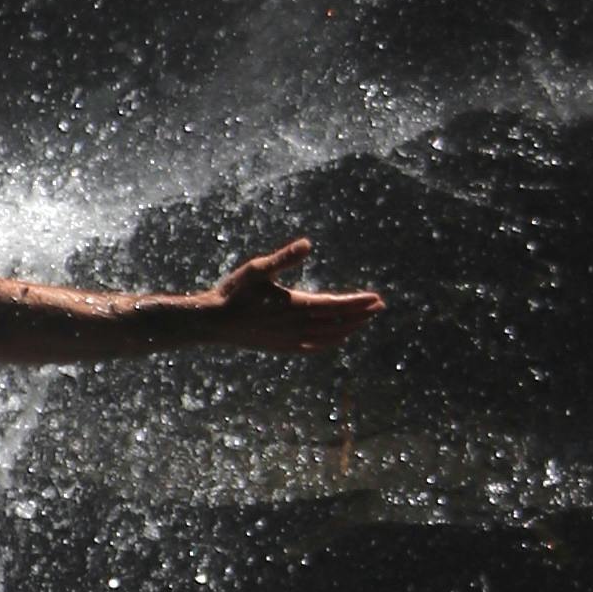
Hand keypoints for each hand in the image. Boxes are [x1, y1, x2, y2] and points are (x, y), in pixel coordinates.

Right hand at [200, 233, 381, 341]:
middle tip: (379, 307)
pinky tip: (335, 339)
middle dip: (360, 315)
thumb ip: (284, 257)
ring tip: (362, 321)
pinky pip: (314, 348)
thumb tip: (308, 243)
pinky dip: (330, 343)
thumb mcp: (258, 268)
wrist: (213, 322)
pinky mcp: (282, 347)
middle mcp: (296, 326)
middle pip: (337, 323)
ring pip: (328, 338)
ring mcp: (290, 340)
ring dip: (348, 329)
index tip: (377, 299)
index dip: (358, 303)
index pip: (335, 306)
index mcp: (295, 306)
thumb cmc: (234, 292)